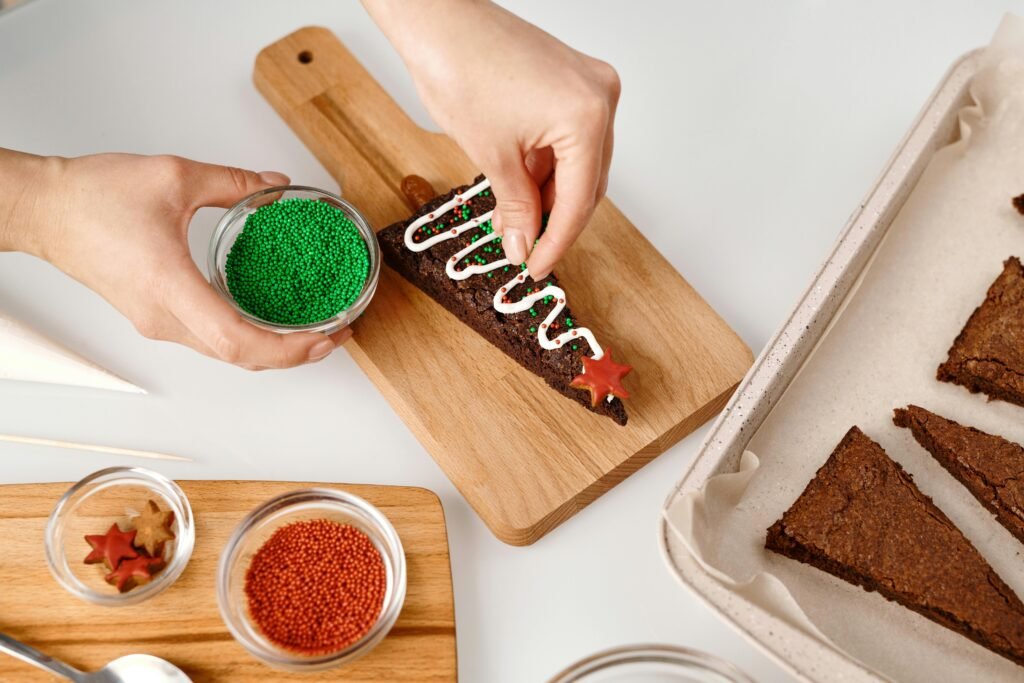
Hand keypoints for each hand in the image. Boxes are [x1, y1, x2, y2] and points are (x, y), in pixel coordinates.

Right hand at [0, 151, 348, 368]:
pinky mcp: (156, 318)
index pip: (238, 341)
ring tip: (313, 331)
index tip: (323, 338)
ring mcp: (158, 324)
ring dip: (273, 349)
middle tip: (335, 334)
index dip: (287, 349)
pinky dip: (249, 339)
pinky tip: (272, 321)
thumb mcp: (174, 176)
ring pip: (227, 354)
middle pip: (240, 357)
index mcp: (170, 287)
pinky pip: (212, 340)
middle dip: (295, 353)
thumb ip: (234, 181)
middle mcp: (165, 318)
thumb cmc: (91, 198)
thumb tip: (276, 187)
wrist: (44, 210)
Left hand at [363, 0, 619, 278]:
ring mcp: (589, 85)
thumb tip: (524, 247)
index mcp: (588, 116)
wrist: (439, 21)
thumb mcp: (492, 155)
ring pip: (578, 163)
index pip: (580, 200)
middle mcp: (600, 97)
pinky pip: (568, 139)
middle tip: (526, 253)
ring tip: (514, 224)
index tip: (537, 269)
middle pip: (587, 182)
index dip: (556, 243)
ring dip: (548, 197)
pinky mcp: (571, 81)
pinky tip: (520, 191)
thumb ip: (516, 208)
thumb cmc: (460, 68)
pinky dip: (546, 168)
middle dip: (554, 221)